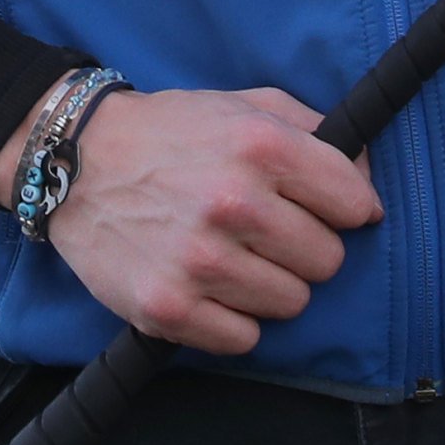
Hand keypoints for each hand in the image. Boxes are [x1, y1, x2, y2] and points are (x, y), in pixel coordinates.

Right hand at [0, 83, 380, 353]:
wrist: (75, 158)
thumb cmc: (171, 132)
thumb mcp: (245, 105)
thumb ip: (316, 130)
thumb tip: (369, 178)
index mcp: (260, 145)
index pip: (354, 204)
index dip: (344, 208)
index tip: (322, 209)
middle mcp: (234, 202)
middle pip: (327, 261)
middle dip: (305, 248)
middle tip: (266, 233)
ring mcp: (200, 260)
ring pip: (291, 303)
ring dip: (269, 285)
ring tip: (232, 256)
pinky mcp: (169, 308)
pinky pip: (244, 338)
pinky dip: (232, 319)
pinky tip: (208, 286)